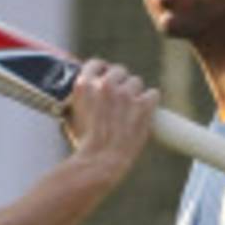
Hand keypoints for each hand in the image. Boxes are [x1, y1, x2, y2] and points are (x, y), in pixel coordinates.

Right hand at [60, 59, 156, 179]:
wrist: (100, 161)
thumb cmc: (84, 144)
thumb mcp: (72, 117)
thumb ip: (79, 100)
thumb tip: (84, 97)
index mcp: (85, 84)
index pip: (96, 63)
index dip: (103, 70)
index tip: (105, 76)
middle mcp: (105, 84)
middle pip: (119, 71)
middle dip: (120, 82)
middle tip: (120, 96)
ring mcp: (126, 94)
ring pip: (136, 82)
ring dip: (135, 93)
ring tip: (131, 108)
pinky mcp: (144, 105)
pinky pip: (153, 94)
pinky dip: (150, 103)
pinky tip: (145, 111)